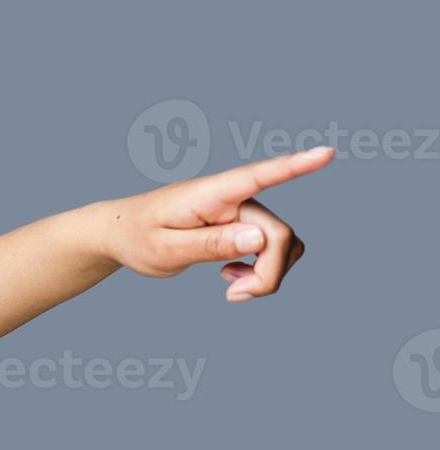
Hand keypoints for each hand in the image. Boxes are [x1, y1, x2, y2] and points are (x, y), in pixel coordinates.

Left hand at [103, 146, 334, 301]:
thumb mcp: (165, 249)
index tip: (326, 153)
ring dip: (267, 274)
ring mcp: (241, 211)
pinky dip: (262, 271)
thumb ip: (210, 244)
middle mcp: (233, 198)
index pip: (258, 176)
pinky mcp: (242, 226)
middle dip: (268, 273)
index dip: (295, 167)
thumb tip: (259, 238)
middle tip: (233, 296)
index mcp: (210, 195)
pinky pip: (273, 248)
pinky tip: (232, 278)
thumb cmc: (137, 238)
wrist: (123, 234)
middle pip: (277, 235)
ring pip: (283, 243)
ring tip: (231, 288)